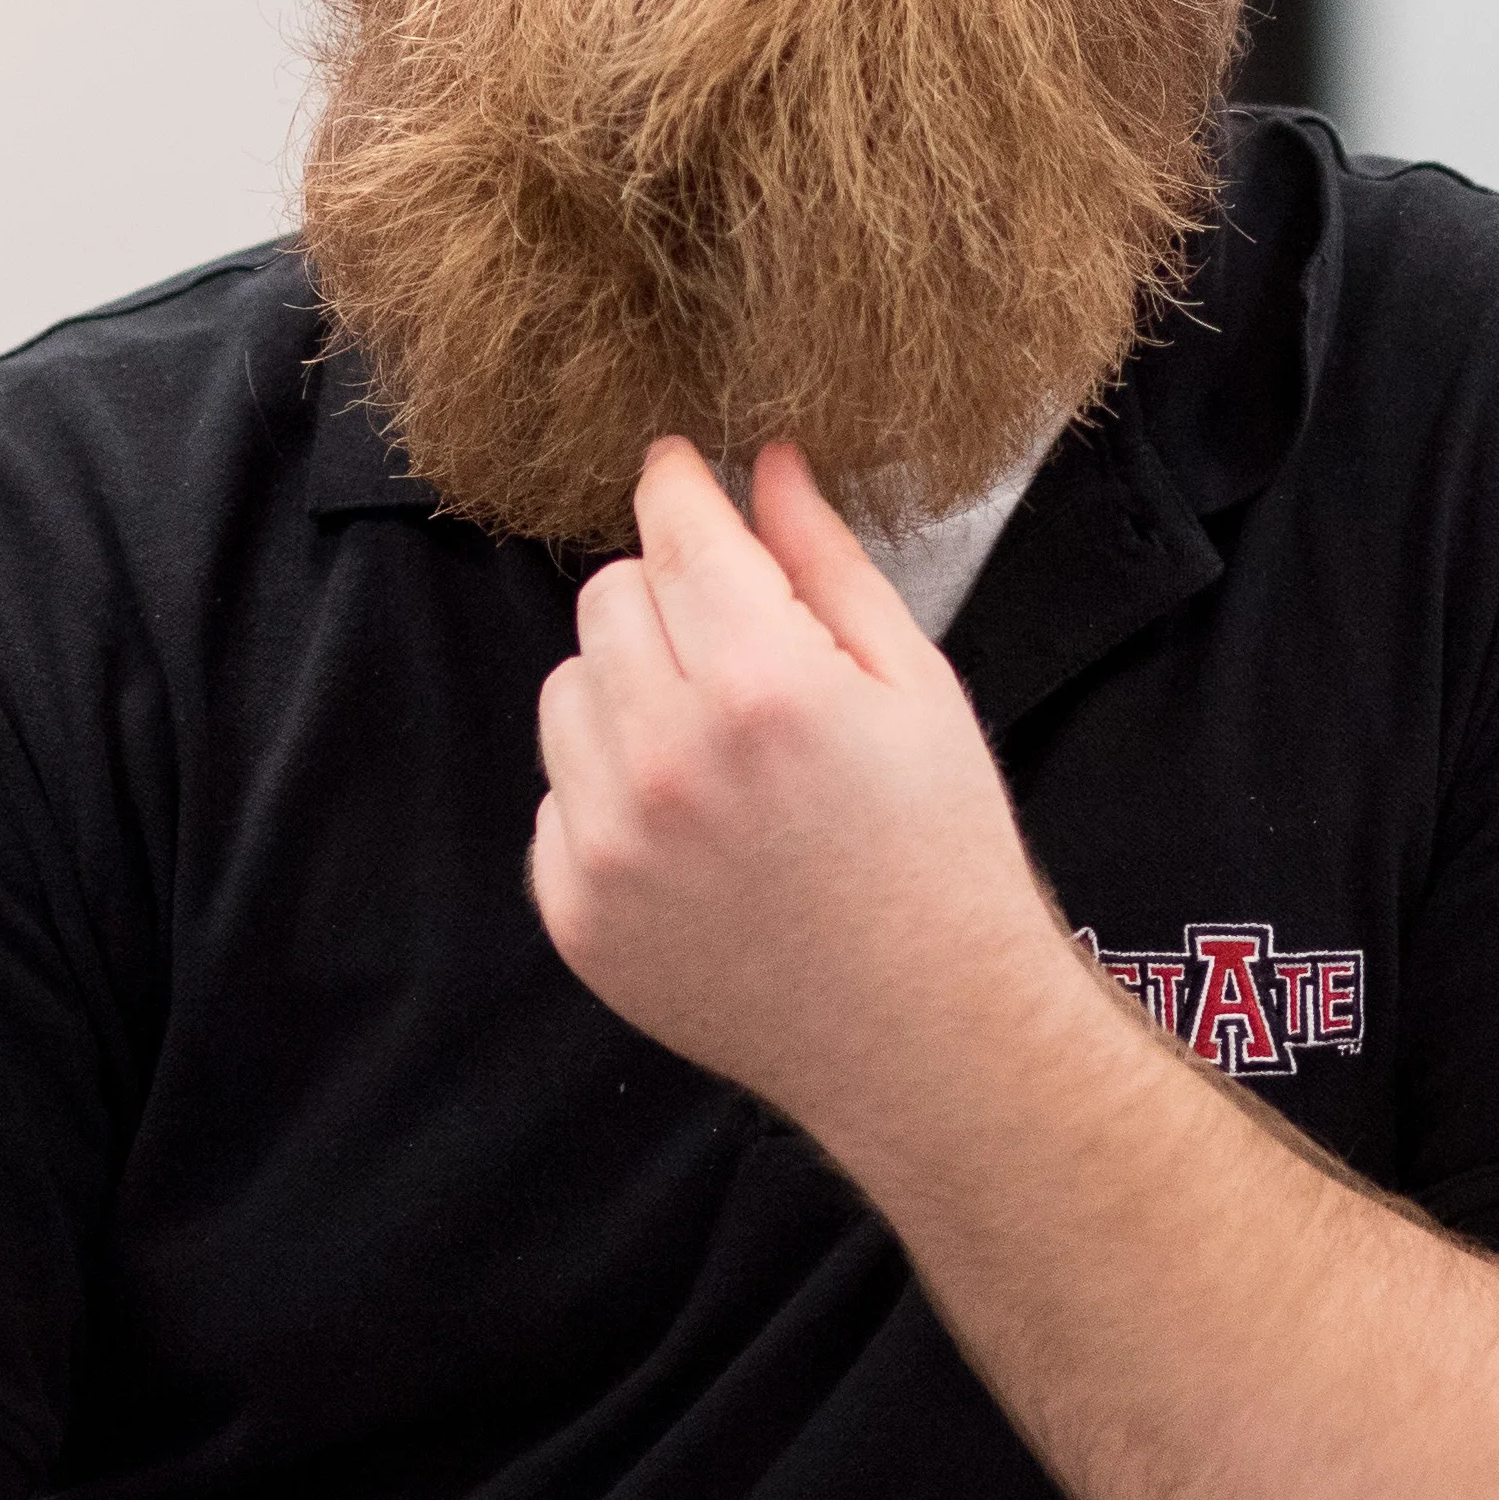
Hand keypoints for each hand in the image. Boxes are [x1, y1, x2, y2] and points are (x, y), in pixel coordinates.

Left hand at [528, 437, 1095, 1141]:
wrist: (924, 1034)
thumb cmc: (941, 855)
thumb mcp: (916, 687)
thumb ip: (826, 564)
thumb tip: (763, 465)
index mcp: (762, 685)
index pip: (674, 532)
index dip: (676, 485)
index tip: (679, 468)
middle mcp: (666, 757)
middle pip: (605, 598)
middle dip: (664, 594)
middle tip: (734, 642)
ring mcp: (608, 842)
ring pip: (566, 691)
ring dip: (626, 688)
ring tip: (715, 746)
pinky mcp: (576, 911)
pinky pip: (558, 797)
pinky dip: (610, 790)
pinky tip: (695, 828)